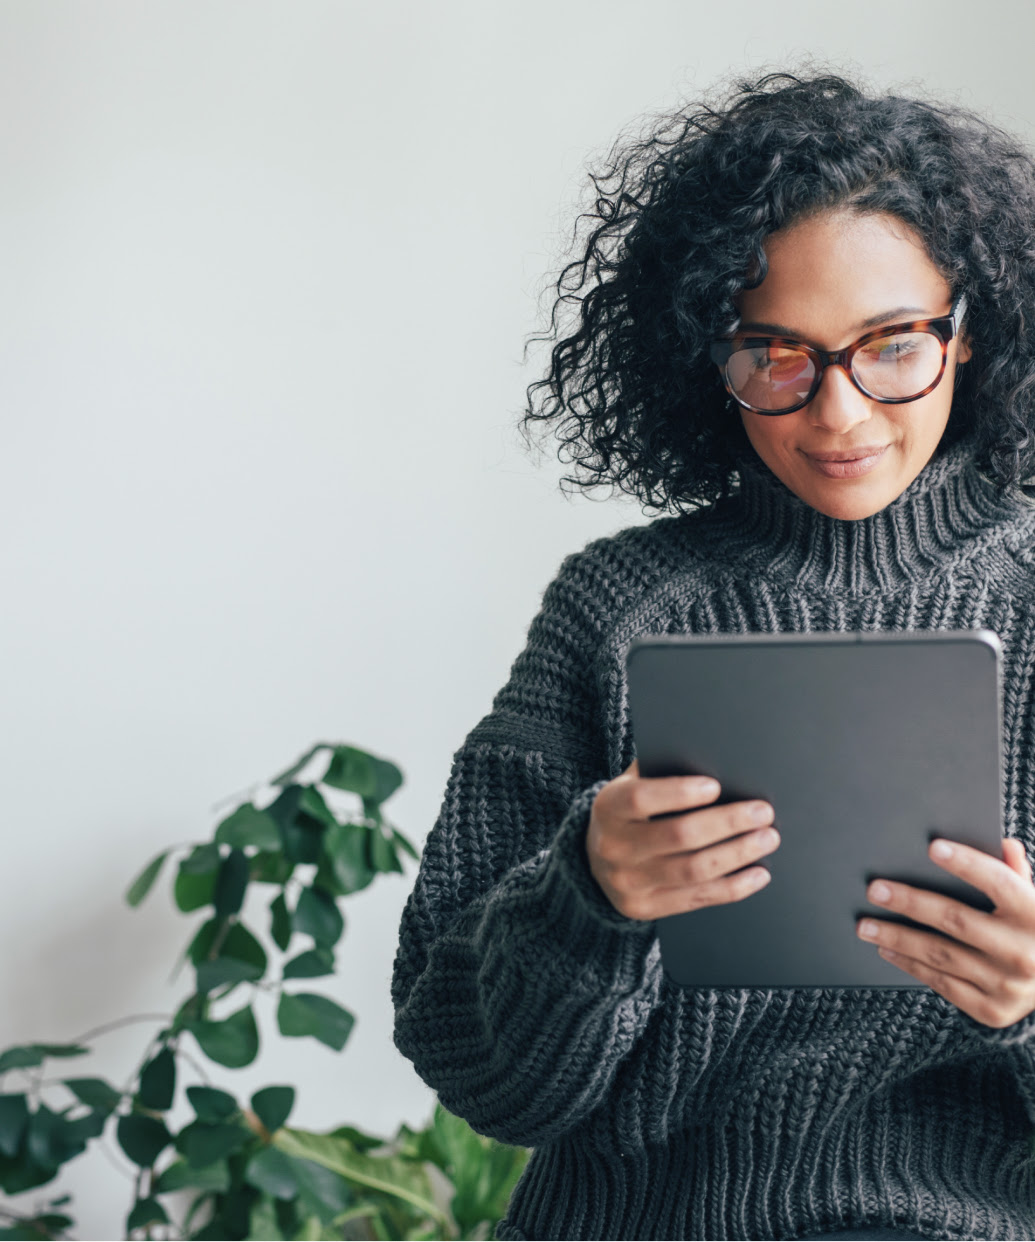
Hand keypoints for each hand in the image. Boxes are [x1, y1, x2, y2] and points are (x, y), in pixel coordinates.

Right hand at [586, 759, 779, 920]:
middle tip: (763, 812)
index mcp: (608, 808)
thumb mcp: (632, 786)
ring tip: (767, 839)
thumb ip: (662, 774)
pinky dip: (733, 887)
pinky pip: (697, 898)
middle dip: (727, 823)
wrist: (596, 860)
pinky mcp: (645, 908)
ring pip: (694, 870)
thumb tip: (717, 765)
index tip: (716, 786)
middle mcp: (613, 847)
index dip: (679, 793)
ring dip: (738, 854)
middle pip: (679, 836)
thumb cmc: (630, 812)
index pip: (641, 799)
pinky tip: (758, 873)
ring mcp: (628, 883)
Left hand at [856, 837, 1034, 1027]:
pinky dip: (910, 965)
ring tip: (866, 925)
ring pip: (940, 954)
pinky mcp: (992, 1010)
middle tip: (874, 890)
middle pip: (957, 920)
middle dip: (910, 903)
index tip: (932, 847)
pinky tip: (887, 950)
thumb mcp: (1034, 901)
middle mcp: (1024, 952)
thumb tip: (1005, 844)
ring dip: (897, 938)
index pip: (1000, 882)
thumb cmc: (1034, 932)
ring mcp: (1007, 985)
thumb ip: (1017, 873)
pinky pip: (942, 983)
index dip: (967, 864)